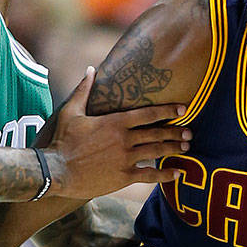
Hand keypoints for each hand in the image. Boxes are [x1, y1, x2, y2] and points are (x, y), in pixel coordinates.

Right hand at [41, 68, 189, 200]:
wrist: (56, 171)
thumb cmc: (63, 141)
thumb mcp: (71, 111)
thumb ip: (84, 90)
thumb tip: (91, 69)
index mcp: (115, 122)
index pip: (148, 113)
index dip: (168, 110)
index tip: (183, 109)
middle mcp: (124, 139)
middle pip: (157, 133)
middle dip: (175, 132)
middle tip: (190, 132)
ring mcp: (126, 159)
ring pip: (156, 152)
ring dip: (173, 149)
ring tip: (186, 147)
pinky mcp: (123, 177)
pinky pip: (150, 175)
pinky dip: (165, 175)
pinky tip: (177, 174)